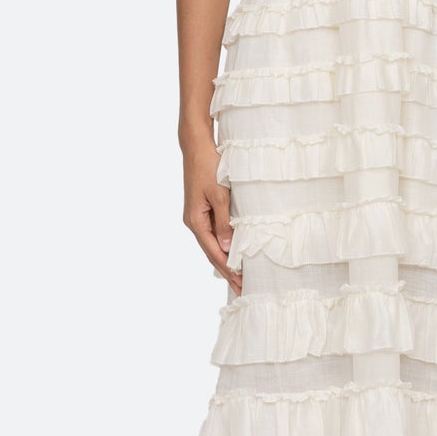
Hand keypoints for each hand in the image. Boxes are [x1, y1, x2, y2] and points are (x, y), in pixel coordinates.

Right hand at [182, 133, 241, 294]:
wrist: (197, 147)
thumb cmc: (209, 168)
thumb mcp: (220, 196)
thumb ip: (224, 222)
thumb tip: (227, 247)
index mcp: (196, 222)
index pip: (214, 252)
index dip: (229, 269)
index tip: (241, 283)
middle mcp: (194, 222)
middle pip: (212, 253)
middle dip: (227, 271)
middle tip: (242, 288)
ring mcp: (197, 217)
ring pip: (212, 245)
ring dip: (225, 261)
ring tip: (238, 277)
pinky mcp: (202, 210)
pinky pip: (213, 234)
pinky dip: (222, 246)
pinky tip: (230, 253)